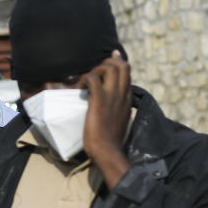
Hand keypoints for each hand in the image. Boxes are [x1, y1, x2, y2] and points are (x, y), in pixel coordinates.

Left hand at [81, 50, 131, 188]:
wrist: (108, 151)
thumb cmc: (110, 140)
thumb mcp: (120, 120)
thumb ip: (119, 109)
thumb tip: (112, 106)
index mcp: (128, 99)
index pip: (127, 73)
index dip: (118, 63)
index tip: (112, 57)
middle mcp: (122, 94)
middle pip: (123, 65)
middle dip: (109, 61)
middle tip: (96, 69)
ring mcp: (112, 96)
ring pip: (110, 67)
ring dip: (96, 68)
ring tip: (87, 80)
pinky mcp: (99, 100)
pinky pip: (92, 78)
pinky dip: (83, 79)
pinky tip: (79, 88)